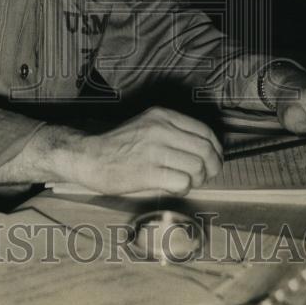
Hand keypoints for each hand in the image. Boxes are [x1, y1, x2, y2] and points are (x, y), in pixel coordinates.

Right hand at [74, 106, 222, 195]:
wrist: (89, 156)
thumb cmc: (118, 145)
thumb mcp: (147, 125)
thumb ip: (173, 131)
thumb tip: (204, 150)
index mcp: (163, 115)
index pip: (205, 131)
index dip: (216, 149)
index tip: (214, 159)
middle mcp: (161, 129)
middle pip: (206, 151)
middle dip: (211, 167)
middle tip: (205, 176)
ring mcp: (155, 150)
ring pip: (197, 168)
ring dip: (196, 180)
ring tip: (185, 182)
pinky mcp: (148, 172)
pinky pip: (182, 182)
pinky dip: (183, 189)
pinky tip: (173, 188)